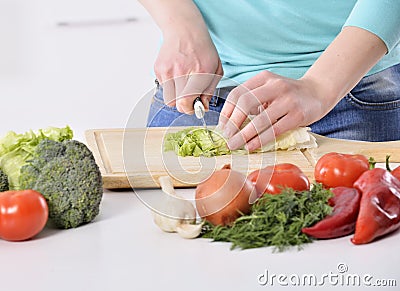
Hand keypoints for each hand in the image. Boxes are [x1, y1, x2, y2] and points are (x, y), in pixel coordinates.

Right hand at [154, 29, 222, 113]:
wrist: (183, 28)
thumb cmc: (202, 48)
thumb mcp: (215, 68)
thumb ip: (210, 90)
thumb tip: (202, 107)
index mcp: (199, 72)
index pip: (187, 101)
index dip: (191, 108)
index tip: (196, 106)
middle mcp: (181, 71)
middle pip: (177, 104)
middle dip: (185, 105)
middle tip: (191, 97)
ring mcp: (167, 70)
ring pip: (169, 99)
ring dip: (177, 97)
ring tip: (184, 85)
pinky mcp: (158, 69)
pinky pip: (164, 88)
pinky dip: (171, 87)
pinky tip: (177, 75)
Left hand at [218, 71, 335, 150]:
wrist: (318, 92)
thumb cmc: (287, 94)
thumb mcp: (269, 89)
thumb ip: (252, 99)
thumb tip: (229, 122)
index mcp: (264, 78)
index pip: (237, 93)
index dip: (226, 111)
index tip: (222, 126)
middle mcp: (275, 86)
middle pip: (245, 103)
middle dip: (233, 122)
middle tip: (227, 136)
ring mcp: (288, 100)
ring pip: (260, 120)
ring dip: (244, 135)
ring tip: (235, 145)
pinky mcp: (298, 115)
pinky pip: (274, 130)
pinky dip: (260, 140)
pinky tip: (251, 146)